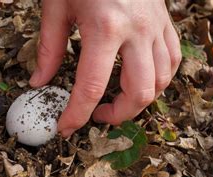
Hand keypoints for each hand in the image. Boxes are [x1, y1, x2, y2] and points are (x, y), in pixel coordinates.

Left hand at [30, 0, 181, 135]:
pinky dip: (160, 78)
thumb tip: (39, 82)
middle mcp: (137, 30)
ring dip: (140, 100)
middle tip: (96, 117)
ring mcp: (156, 26)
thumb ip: (49, 48)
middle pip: (139, 93)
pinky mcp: (166, 21)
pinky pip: (173, 59)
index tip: (65, 128)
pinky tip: (141, 80)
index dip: (76, 115)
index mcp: (105, 27)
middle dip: (117, 115)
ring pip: (162, 81)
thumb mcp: (56, 6)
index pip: (91, 87)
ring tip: (117, 102)